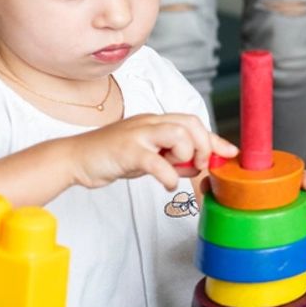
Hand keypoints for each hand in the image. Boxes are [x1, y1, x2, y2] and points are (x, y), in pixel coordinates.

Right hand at [67, 113, 235, 190]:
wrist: (74, 159)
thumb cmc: (113, 157)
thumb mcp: (150, 158)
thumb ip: (175, 160)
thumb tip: (200, 167)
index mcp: (156, 122)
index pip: (193, 123)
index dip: (215, 139)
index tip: (230, 153)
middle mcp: (149, 123)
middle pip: (190, 123)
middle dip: (204, 145)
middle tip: (200, 165)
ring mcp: (137, 134)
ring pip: (177, 134)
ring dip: (186, 155)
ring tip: (178, 171)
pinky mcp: (126, 151)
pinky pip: (155, 161)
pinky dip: (168, 175)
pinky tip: (168, 184)